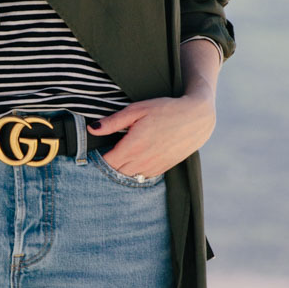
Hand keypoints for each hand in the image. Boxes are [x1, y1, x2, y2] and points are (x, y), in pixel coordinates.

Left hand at [89, 91, 215, 177]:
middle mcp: (142, 161)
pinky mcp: (162, 169)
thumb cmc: (166, 110)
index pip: (106, 163)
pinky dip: (134, 172)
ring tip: (120, 156)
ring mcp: (153, 167)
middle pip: (115, 173)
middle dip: (108, 165)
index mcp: (132, 147)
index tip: (94, 150)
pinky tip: (135, 160)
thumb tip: (92, 129)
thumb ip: (113, 121)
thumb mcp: (137, 110)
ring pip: (128, 177)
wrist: (196, 118)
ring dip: (121, 170)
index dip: (97, 158)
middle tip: (106, 152)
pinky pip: (142, 177)